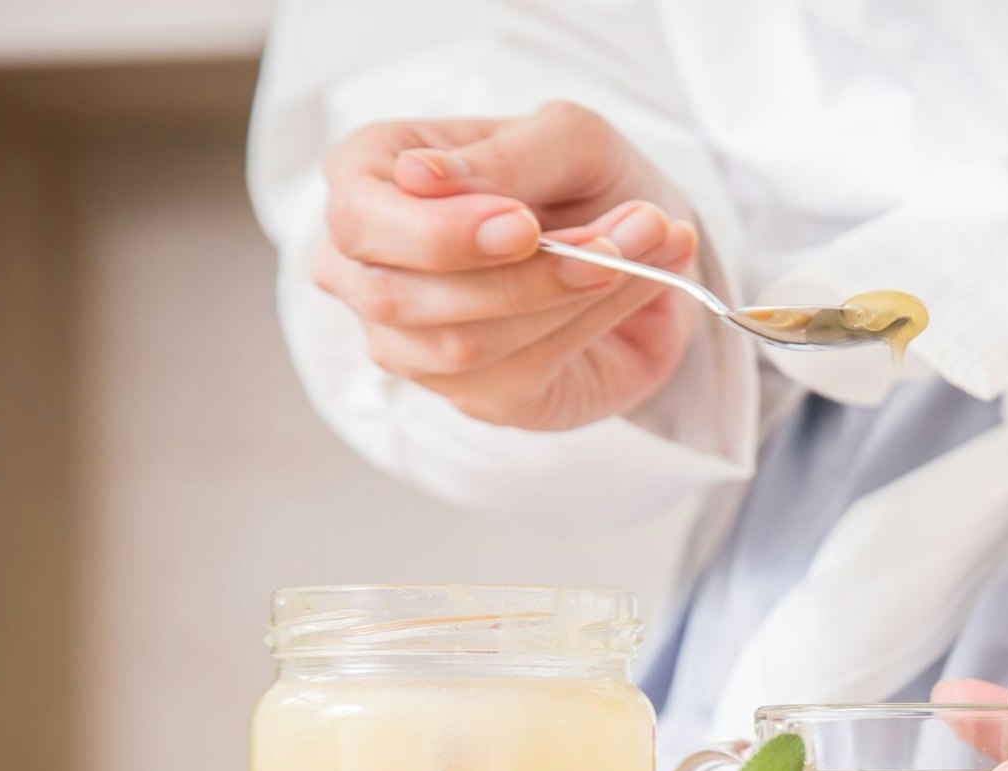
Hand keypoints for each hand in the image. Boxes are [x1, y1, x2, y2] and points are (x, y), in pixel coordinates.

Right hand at [311, 101, 699, 430]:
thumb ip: (505, 157)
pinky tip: (639, 281)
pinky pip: (518, 371)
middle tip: (610, 242)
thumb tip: (418, 176)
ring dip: (567, 296)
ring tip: (648, 243)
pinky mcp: (474, 394)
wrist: (645, 244)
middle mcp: (367, 270)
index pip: (359, 219)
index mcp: (367, 180)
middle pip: (396, 296)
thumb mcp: (568, 139)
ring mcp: (411, 344)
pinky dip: (589, 324)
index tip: (524, 223)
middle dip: (516, 274)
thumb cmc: (585, 179)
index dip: (438, 233)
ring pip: (461, 343)